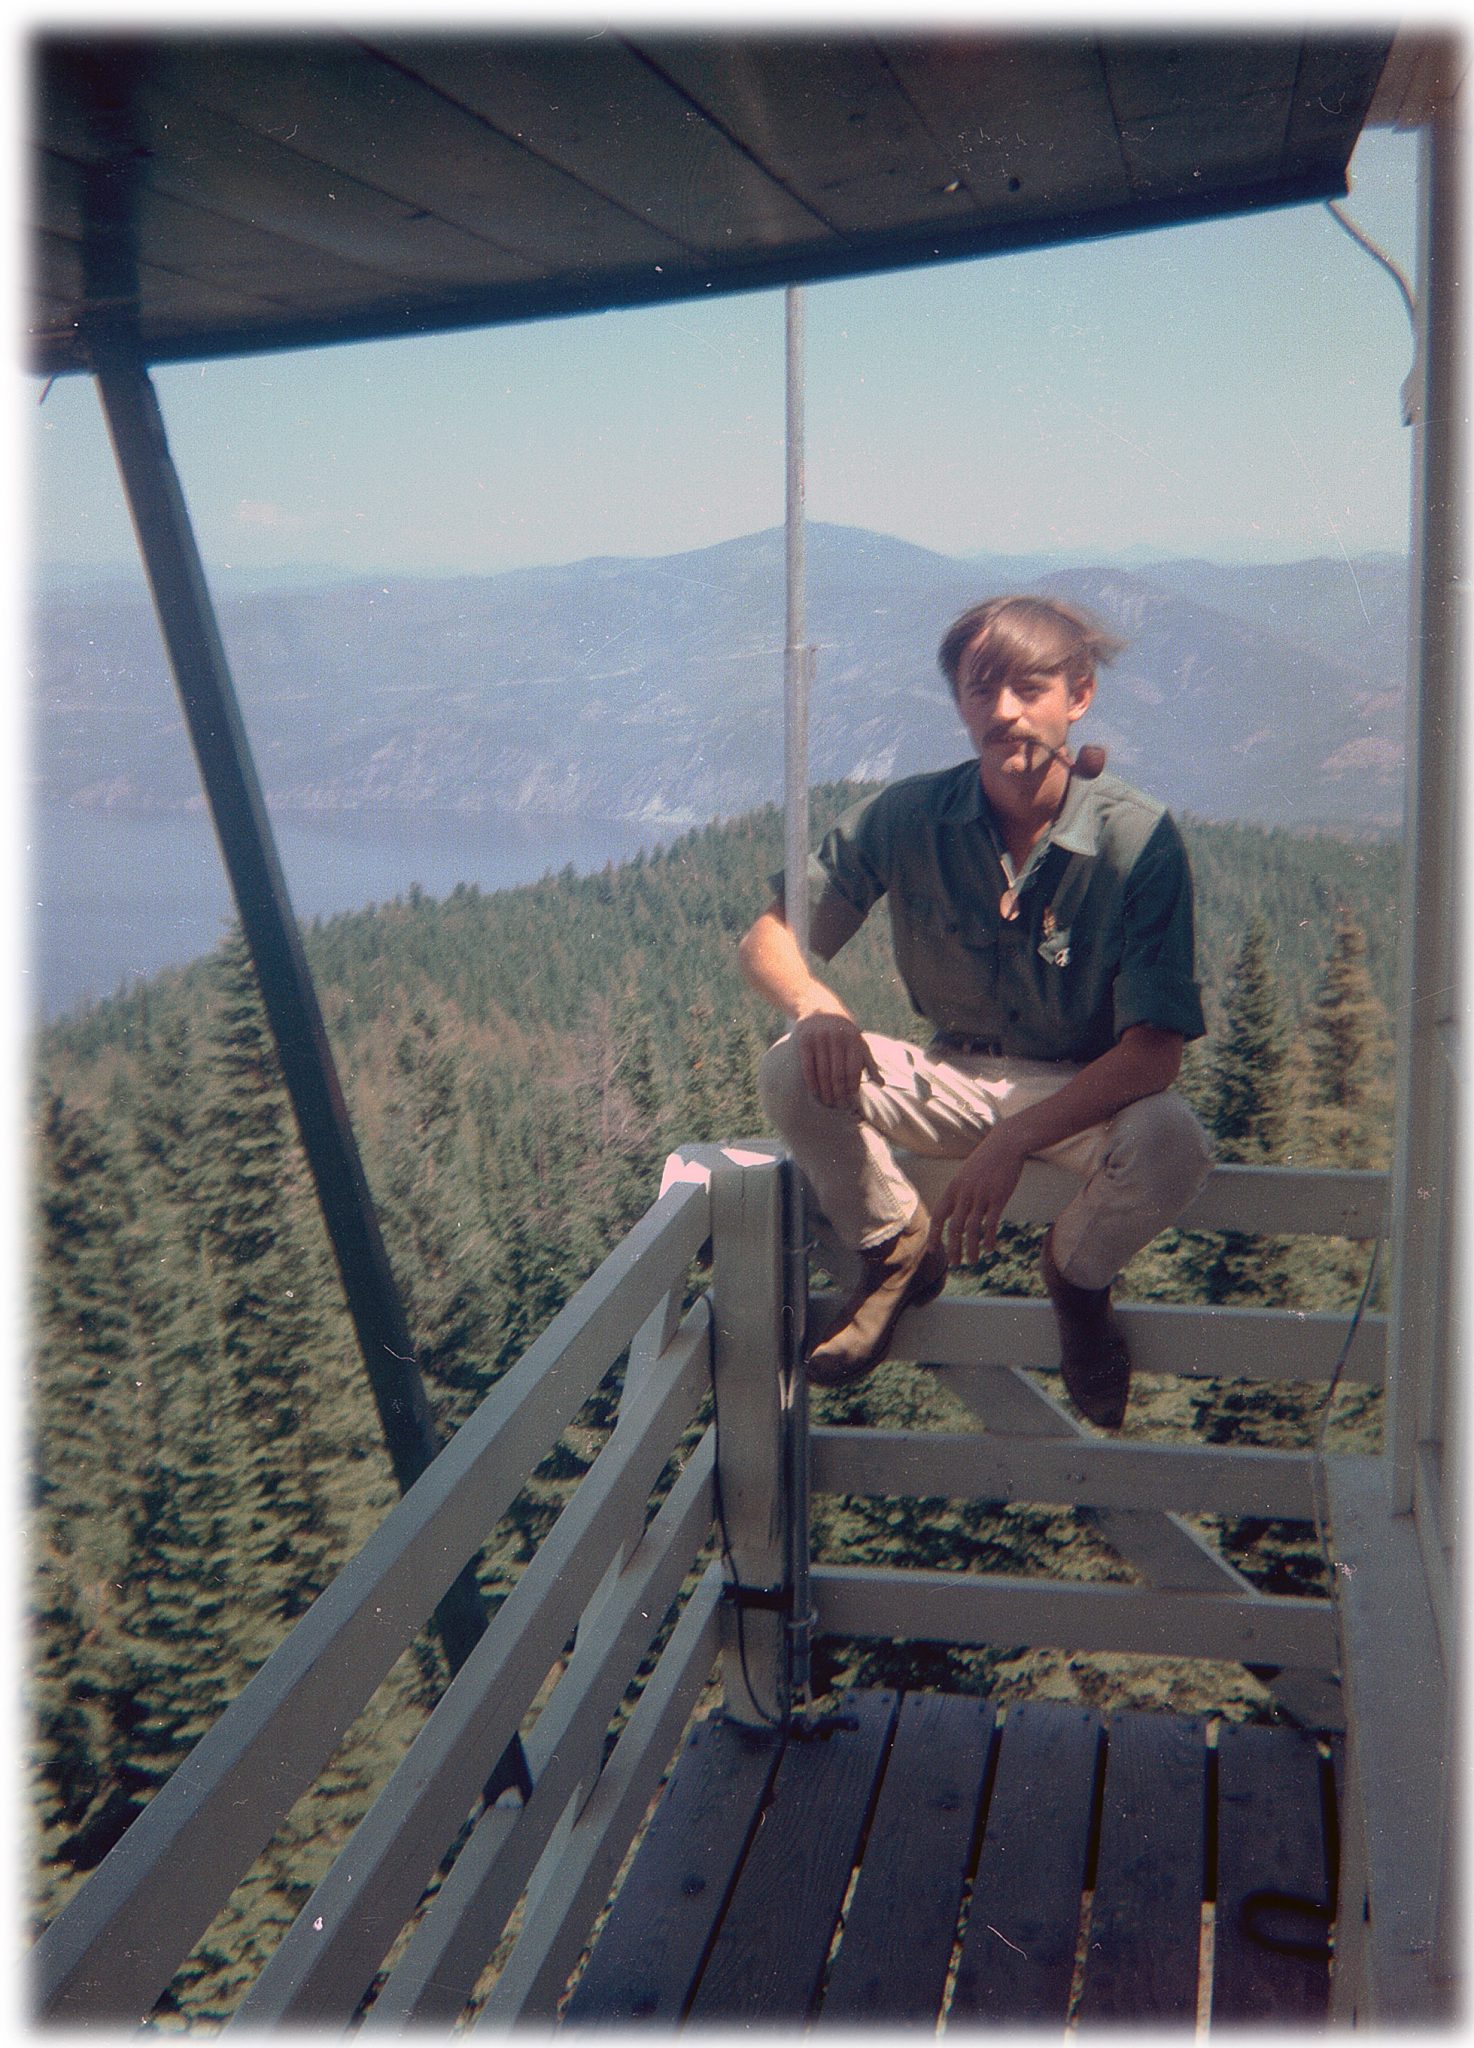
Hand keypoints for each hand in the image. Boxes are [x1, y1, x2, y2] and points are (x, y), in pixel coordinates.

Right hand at [793, 1007, 880, 1106]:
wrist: (820, 1007)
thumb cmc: (844, 1032)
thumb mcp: (859, 1042)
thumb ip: (869, 1063)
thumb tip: (881, 1084)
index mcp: (853, 1039)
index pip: (853, 1070)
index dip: (852, 1088)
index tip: (852, 1102)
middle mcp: (837, 1038)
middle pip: (838, 1074)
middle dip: (839, 1093)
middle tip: (839, 1107)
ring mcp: (820, 1039)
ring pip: (823, 1073)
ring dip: (826, 1091)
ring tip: (828, 1103)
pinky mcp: (804, 1041)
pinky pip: (808, 1067)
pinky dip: (811, 1082)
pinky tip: (815, 1093)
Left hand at [931, 1130, 1026, 1265]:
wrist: (1006, 1144)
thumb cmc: (986, 1160)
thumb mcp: (966, 1174)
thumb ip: (960, 1193)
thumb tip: (956, 1212)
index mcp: (954, 1188)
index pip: (938, 1216)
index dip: (934, 1236)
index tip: (933, 1251)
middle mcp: (964, 1193)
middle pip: (954, 1227)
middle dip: (952, 1248)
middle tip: (955, 1264)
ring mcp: (981, 1195)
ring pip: (972, 1229)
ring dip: (971, 1249)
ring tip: (972, 1262)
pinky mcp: (999, 1197)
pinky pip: (991, 1223)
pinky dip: (989, 1239)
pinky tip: (990, 1249)